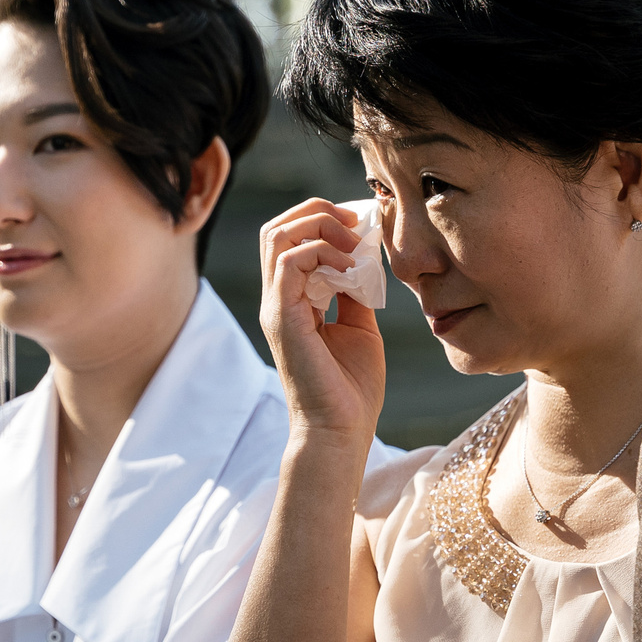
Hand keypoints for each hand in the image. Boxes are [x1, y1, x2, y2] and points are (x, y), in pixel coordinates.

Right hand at [257, 200, 385, 443]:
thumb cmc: (352, 388)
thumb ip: (356, 292)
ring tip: (353, 244)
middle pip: (278, 228)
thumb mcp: (361, 327)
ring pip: (278, 236)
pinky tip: (350, 269)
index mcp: (293, 300)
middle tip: (356, 223)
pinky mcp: (281, 318)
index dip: (323, 219)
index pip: (291, 238)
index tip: (361, 225)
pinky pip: (290, 262)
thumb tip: (365, 258)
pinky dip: (322, 253)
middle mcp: (278, 299)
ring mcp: (276, 307)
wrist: (342, 430)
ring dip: (320, 227)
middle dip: (318, 212)